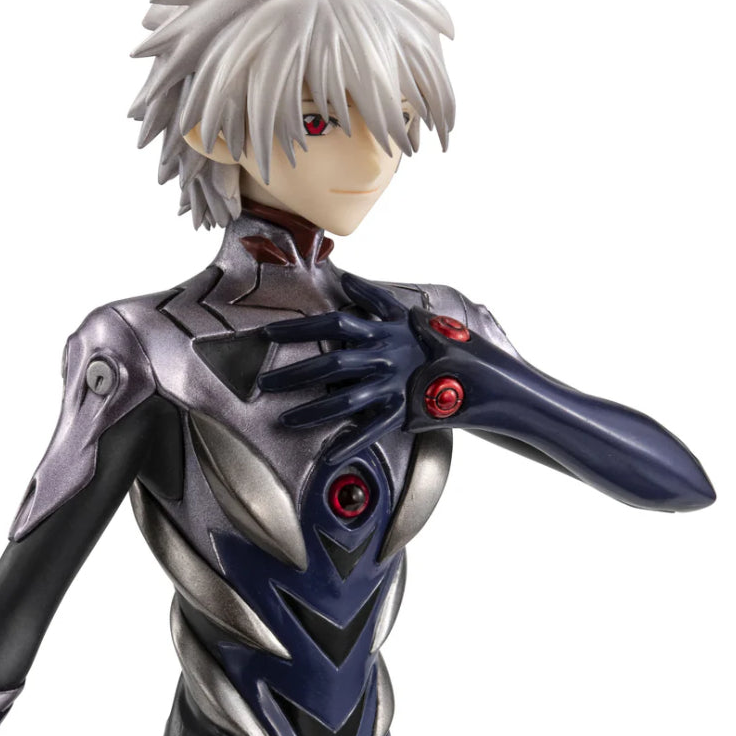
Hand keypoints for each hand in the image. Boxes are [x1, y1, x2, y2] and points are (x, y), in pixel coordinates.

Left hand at [259, 274, 427, 462]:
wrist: (471, 366)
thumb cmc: (428, 338)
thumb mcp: (402, 312)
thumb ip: (371, 297)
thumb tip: (347, 278)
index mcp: (379, 332)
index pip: (333, 323)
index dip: (300, 328)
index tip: (268, 333)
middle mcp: (382, 358)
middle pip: (332, 363)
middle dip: (295, 374)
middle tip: (264, 383)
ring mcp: (392, 386)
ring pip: (346, 400)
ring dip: (313, 411)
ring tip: (285, 420)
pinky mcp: (402, 411)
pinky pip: (372, 430)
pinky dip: (350, 445)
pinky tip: (328, 457)